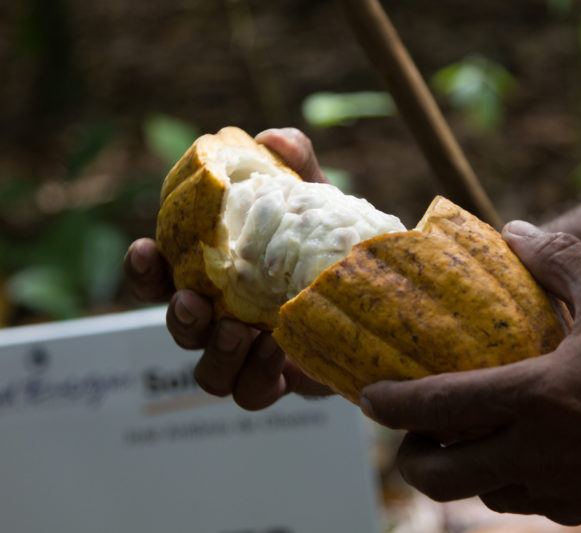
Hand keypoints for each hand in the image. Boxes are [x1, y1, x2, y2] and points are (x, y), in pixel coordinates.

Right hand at [123, 127, 331, 409]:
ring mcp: (251, 355)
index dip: (144, 270)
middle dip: (179, 318)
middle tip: (196, 303)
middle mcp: (225, 318)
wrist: (378, 291)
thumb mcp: (318, 202)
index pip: (163, 277)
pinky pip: (252, 394)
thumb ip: (297, 168)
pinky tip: (277, 352)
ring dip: (217, 354)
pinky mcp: (282, 381)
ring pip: (209, 373)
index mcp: (218, 275)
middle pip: (179, 329)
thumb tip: (272, 138)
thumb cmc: (331, 244)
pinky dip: (258, 377)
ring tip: (244, 331)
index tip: (145, 250)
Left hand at [360, 220, 580, 524]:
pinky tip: (528, 451)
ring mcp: (561, 492)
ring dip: (464, 471)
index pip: (438, 408)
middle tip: (414, 432)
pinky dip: (511, 480)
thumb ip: (559, 259)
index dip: (391, 404)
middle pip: (441, 478)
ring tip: (470, 436)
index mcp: (535, 400)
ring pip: (484, 494)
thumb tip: (517, 230)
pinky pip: (529, 503)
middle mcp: (537, 455)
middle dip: (413, 458)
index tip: (367, 397)